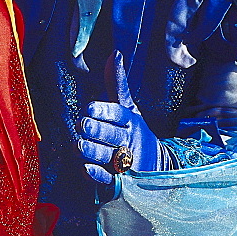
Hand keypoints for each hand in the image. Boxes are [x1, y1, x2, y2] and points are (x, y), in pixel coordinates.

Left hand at [77, 51, 161, 182]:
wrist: (156, 166)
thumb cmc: (134, 131)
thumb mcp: (129, 108)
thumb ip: (117, 84)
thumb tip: (115, 53)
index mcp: (130, 120)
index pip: (118, 113)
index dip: (104, 111)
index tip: (89, 108)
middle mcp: (129, 140)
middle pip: (113, 135)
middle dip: (97, 130)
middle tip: (82, 125)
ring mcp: (126, 162)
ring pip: (109, 156)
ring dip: (94, 151)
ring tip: (80, 145)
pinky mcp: (120, 181)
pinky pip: (109, 179)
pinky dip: (97, 175)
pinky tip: (85, 169)